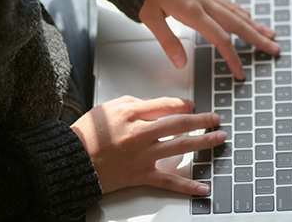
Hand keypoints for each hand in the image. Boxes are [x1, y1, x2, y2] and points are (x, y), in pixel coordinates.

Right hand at [71, 96, 225, 194]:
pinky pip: (168, 181)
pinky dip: (187, 186)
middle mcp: (140, 133)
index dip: (183, 104)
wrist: (72, 160)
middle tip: (216, 118)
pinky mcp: (140, 175)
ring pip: (180, 147)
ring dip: (204, 143)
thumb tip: (156, 104)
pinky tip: (203, 188)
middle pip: (179, 123)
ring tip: (219, 139)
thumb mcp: (109, 108)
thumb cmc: (87, 134)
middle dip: (202, 120)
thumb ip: (134, 103)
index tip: (192, 106)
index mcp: (131, 113)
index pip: (166, 105)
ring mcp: (142, 155)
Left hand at [139, 0, 278, 79]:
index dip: (232, 57)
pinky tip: (247, 14)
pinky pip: (227, 2)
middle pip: (237, 24)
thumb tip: (181, 63)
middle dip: (257, 39)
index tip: (240, 73)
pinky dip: (240, 10)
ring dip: (254, 24)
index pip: (220, 38)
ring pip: (235, 12)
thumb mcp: (150, 17)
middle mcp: (204, 3)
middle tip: (275, 49)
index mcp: (192, 12)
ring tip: (270, 34)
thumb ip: (168, 41)